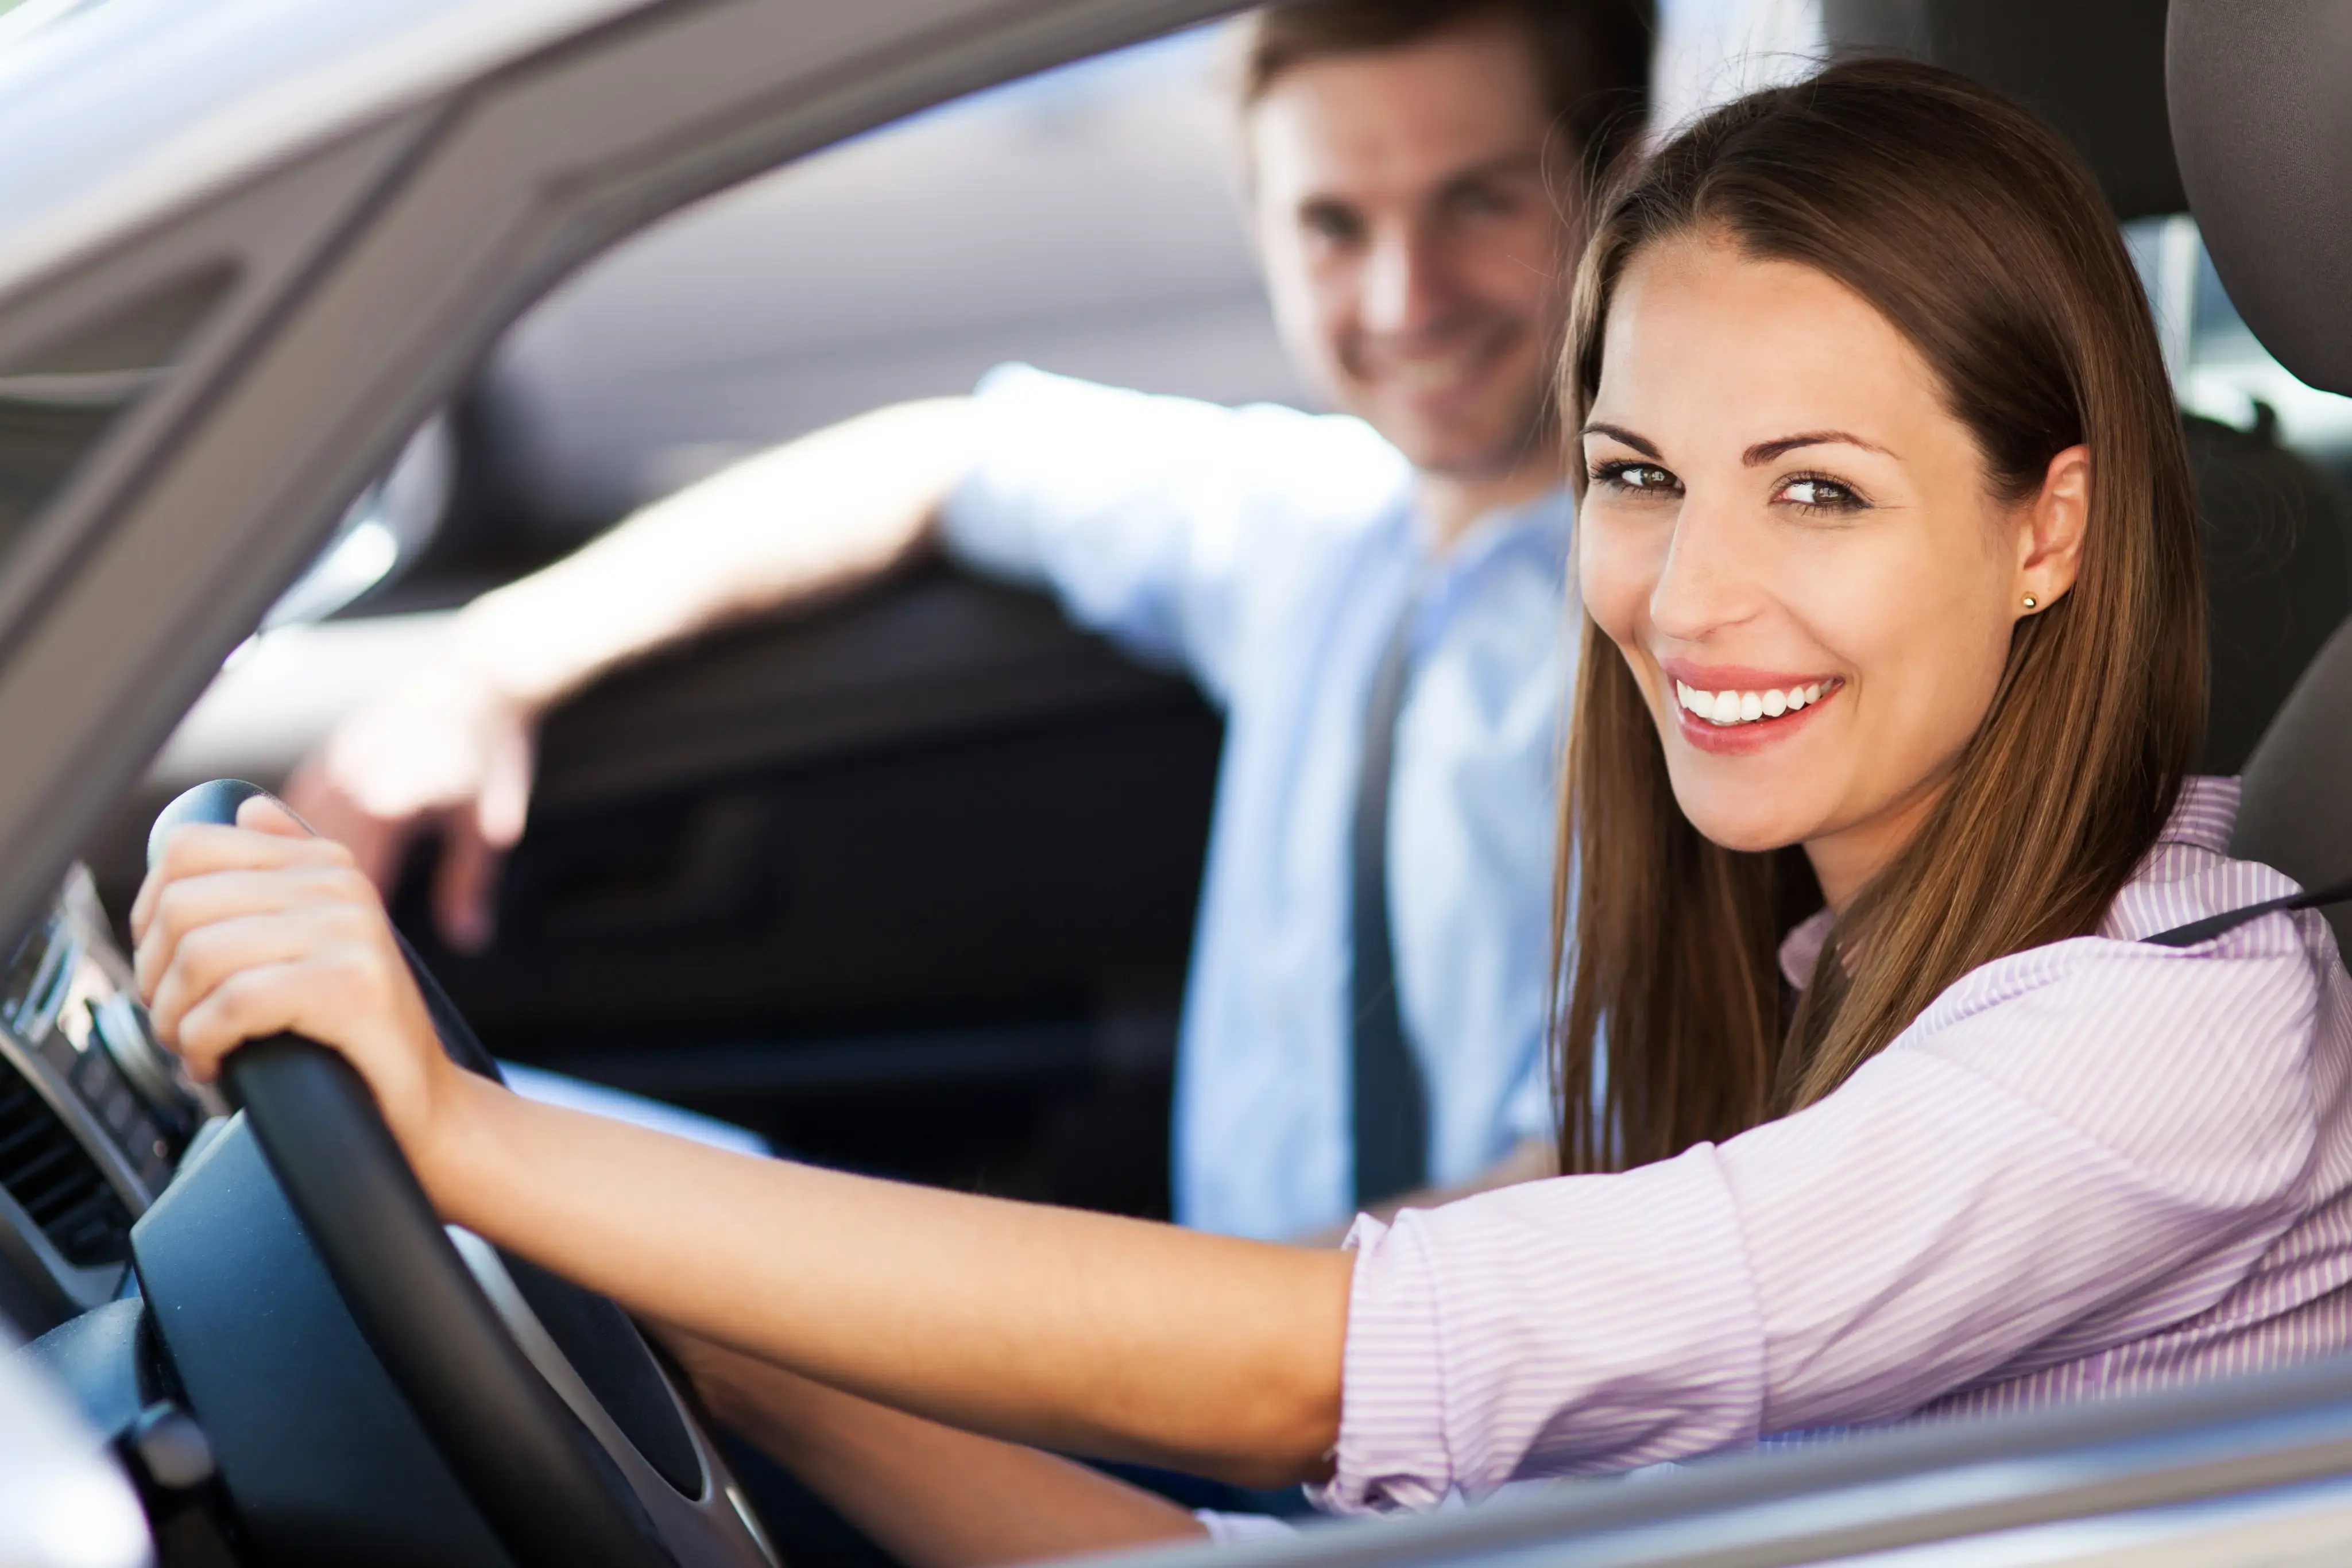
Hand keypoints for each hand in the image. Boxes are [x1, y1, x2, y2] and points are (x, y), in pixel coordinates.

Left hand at [132, 795, 473, 1181]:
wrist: (424, 1103)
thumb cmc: (355, 1033)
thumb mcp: (320, 939)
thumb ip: (284, 873)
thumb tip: (250, 811)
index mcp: (326, 864)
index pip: (189, 849)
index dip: (148, 913)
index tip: (163, 966)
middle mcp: (341, 886)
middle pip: (182, 904)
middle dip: (155, 975)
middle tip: (174, 1020)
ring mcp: (351, 932)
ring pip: (201, 955)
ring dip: (174, 1017)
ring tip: (193, 1045)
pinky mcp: (353, 986)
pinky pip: (235, 1003)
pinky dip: (204, 1043)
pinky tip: (216, 1064)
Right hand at [281, 658, 536, 952]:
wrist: (480, 679)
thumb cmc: (490, 750)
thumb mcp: (489, 822)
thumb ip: (470, 882)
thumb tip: (468, 938)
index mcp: (384, 804)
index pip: (347, 882)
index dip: (340, 924)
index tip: (335, 955)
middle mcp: (345, 784)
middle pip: (301, 863)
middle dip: (299, 906)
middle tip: (295, 949)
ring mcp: (328, 766)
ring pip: (280, 834)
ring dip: (280, 875)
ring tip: (278, 918)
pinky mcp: (323, 756)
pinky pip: (286, 808)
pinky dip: (280, 841)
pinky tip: (281, 872)